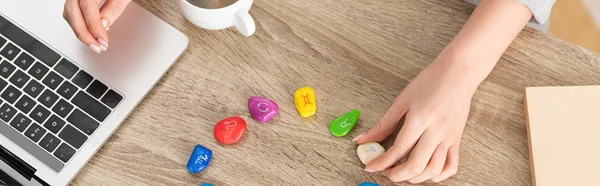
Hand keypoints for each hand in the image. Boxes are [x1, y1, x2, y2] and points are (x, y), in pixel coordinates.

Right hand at [63, 0, 130, 52]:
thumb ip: (113, 8)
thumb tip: (104, 25)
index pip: (86, 6)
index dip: (94, 26)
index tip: (103, 41)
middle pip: (71, 11)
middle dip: (84, 33)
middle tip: (98, 48)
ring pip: (68, 12)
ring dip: (80, 31)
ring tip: (95, 43)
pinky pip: (70, 11)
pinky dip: (78, 24)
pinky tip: (89, 33)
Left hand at [354, 56, 478, 182]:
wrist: (459, 72)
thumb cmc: (430, 81)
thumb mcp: (402, 100)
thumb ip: (383, 124)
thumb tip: (362, 140)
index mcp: (420, 119)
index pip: (398, 149)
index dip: (382, 162)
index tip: (371, 167)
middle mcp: (436, 131)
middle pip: (416, 165)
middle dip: (397, 175)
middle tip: (386, 172)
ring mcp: (449, 137)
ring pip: (434, 169)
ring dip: (416, 178)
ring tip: (403, 172)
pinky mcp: (457, 139)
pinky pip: (451, 166)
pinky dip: (438, 175)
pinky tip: (425, 171)